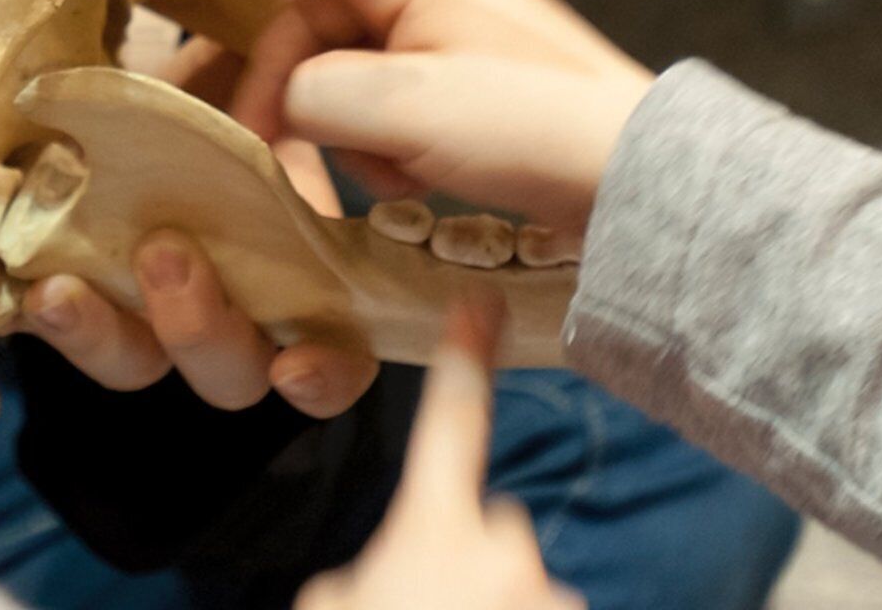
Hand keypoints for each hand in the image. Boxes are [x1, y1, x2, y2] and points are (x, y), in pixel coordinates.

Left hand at [14, 9, 378, 415]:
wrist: (122, 62)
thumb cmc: (223, 74)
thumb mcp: (266, 75)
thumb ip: (287, 88)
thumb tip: (311, 76)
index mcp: (298, 266)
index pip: (333, 355)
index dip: (325, 376)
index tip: (296, 365)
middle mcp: (223, 304)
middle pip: (227, 372)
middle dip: (198, 328)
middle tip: (164, 249)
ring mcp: (140, 303)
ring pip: (134, 363)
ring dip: (102, 336)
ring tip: (61, 289)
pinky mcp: (67, 283)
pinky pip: (56, 327)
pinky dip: (43, 319)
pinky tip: (23, 289)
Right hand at [229, 0, 652, 231]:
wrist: (633, 181)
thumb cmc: (534, 126)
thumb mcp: (406, 108)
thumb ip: (316, 93)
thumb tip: (286, 103)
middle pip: (316, 22)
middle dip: (292, 93)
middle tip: (273, 157)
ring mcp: (450, 36)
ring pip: (347, 71)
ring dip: (344, 130)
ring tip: (381, 176)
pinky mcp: (467, 86)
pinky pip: (389, 103)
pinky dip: (384, 146)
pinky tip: (410, 181)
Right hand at [303, 293, 573, 609]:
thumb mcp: (335, 596)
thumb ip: (372, 553)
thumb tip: (394, 555)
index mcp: (436, 525)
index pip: (452, 420)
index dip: (465, 356)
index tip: (479, 302)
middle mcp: (504, 548)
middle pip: (492, 516)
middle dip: (468, 545)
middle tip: (427, 591)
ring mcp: (547, 591)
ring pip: (516, 567)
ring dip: (488, 590)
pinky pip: (540, 603)